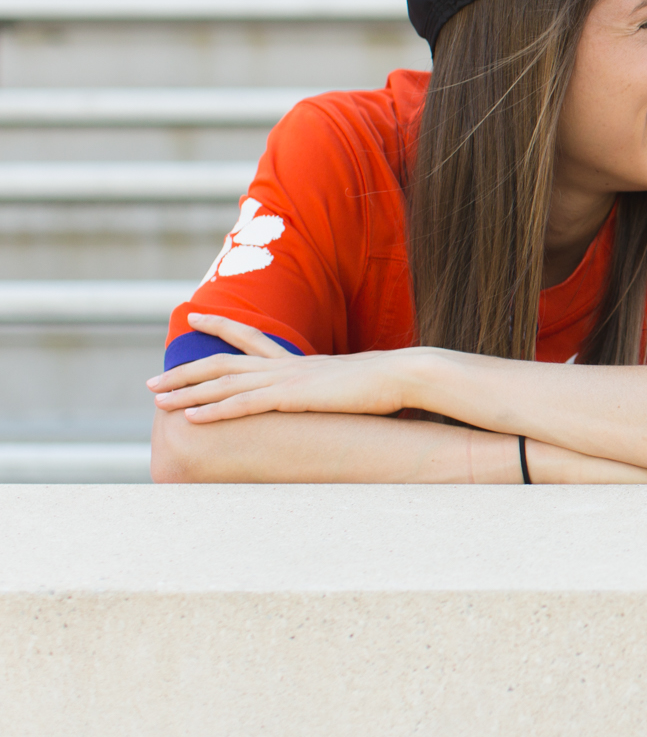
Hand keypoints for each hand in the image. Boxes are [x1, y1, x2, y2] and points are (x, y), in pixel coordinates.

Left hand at [149, 312, 426, 422]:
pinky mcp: (292, 398)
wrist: (404, 374)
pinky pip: (244, 405)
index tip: (195, 318)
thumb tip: (342, 394)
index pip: (251, 338)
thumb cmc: (389, 382)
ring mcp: (287, 380)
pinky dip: (214, 411)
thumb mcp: (354, 383)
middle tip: (151, 380)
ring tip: (157, 400)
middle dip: (184, 371)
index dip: (221, 327)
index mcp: (299, 361)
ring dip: (187, 392)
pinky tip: (191, 417)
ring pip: (224, 382)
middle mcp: (286, 365)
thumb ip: (336, 388)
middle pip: (223, 362)